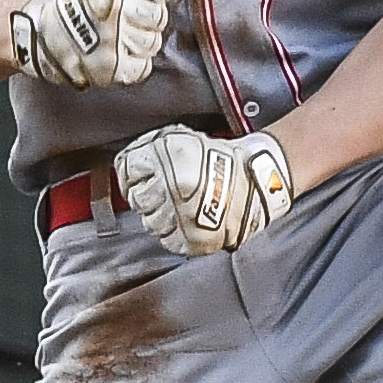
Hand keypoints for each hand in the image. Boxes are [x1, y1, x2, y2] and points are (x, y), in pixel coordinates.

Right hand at [12, 0, 174, 87]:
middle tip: (131, 17)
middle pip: (158, 16)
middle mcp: (115, 8)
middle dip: (149, 17)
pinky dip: (136, 62)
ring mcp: (113, 40)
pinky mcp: (111, 67)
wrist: (41, 32)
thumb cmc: (75, 0)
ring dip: (142, 40)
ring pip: (153, 42)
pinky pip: (143, 67)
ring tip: (124, 35)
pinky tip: (122, 52)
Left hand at [115, 124, 292, 257]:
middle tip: (168, 191)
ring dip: (161, 217)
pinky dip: (175, 234)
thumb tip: (126, 166)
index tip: (143, 176)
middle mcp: (173, 189)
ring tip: (181, 206)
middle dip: (148, 196)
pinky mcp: (195, 240)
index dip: (134, 175)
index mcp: (168, 161)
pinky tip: (187, 221)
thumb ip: (150, 150)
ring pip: (151, 224)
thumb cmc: (219, 158)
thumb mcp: (180, 139)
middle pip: (138, 200)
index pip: (129, 171)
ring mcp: (183, 217)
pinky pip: (170, 242)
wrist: (257, 178)